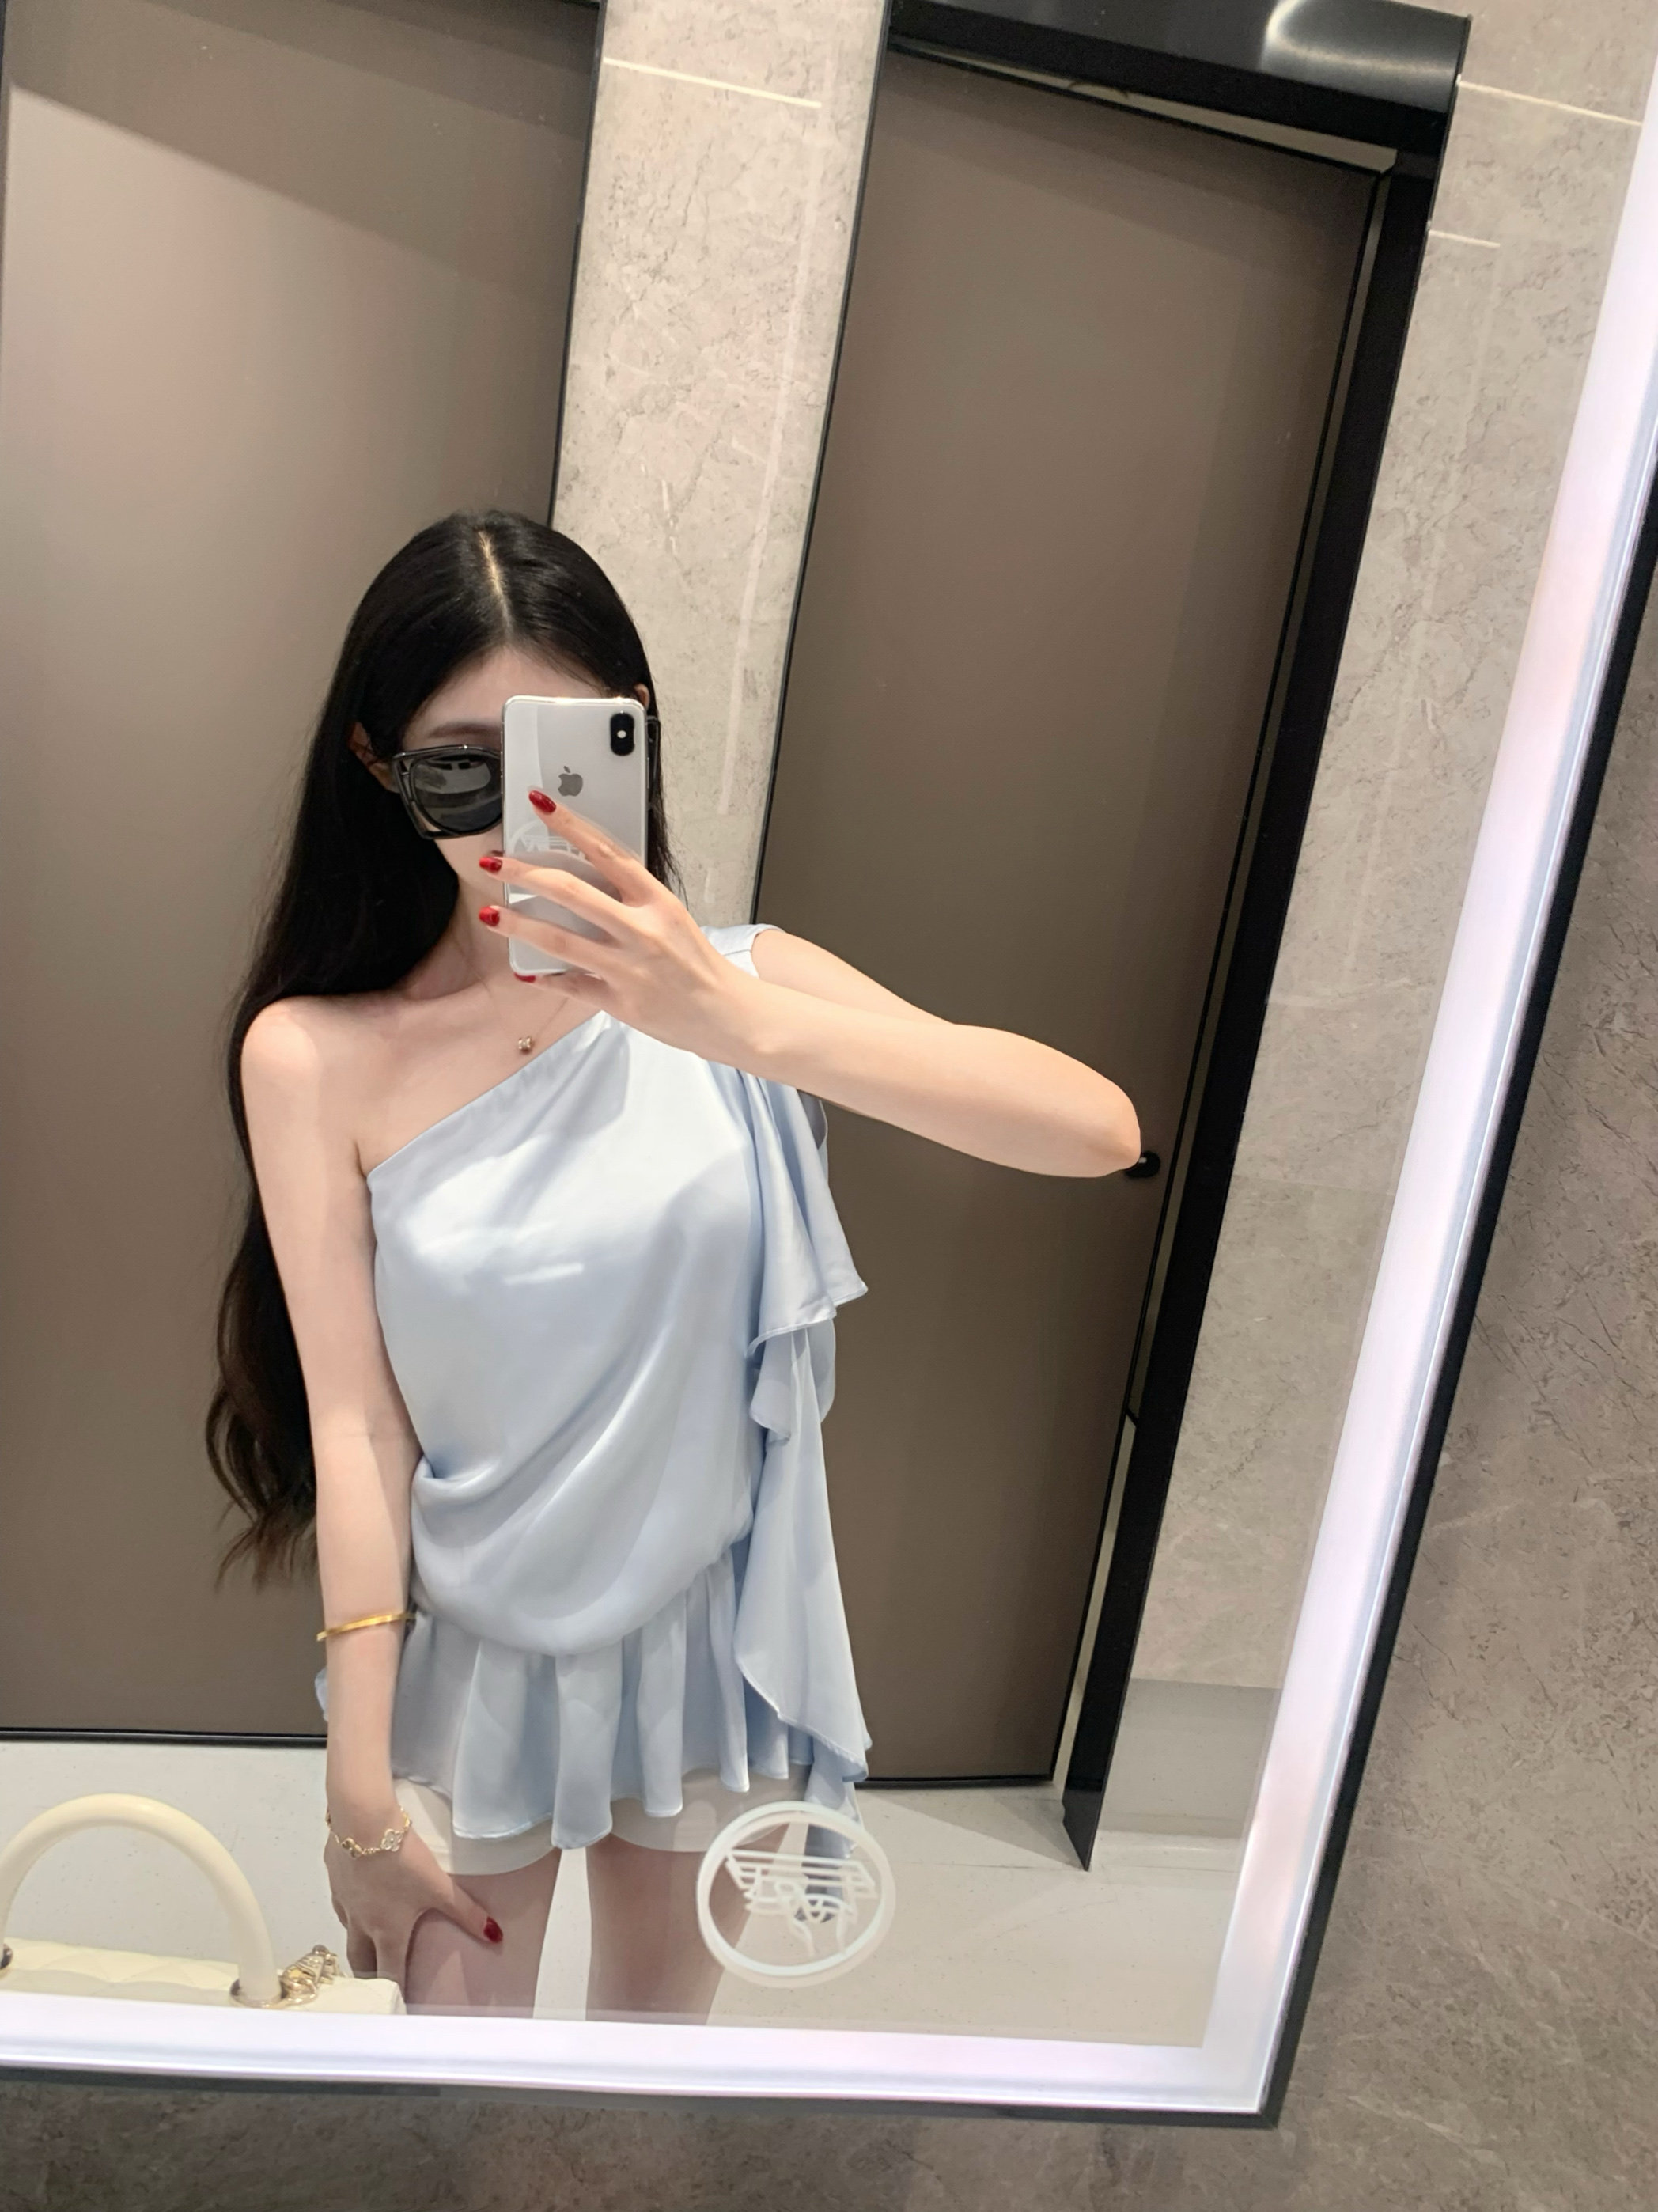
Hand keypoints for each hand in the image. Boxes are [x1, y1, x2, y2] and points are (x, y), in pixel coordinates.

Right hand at [325, 1818, 500, 1987]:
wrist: (362, 1823)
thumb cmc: (402, 1860)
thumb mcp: (439, 1887)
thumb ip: (466, 1912)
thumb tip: (495, 1935)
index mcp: (387, 1932)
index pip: (389, 1974)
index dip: (396, 1992)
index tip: (399, 2005)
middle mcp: (361, 1924)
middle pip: (361, 1961)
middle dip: (371, 1976)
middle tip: (379, 1984)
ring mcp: (344, 1902)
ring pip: (348, 1933)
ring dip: (357, 1944)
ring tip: (367, 1946)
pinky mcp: (335, 1878)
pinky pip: (341, 1903)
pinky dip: (349, 1909)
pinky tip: (357, 1897)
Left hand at [479, 793, 759, 1061]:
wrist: (724, 1013)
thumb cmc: (696, 963)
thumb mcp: (670, 917)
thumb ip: (630, 899)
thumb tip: (581, 881)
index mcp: (656, 901)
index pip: (605, 851)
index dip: (569, 824)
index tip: (539, 803)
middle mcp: (640, 930)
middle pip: (569, 891)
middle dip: (524, 872)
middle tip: (495, 861)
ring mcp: (626, 966)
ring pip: (558, 939)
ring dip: (518, 924)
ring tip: (491, 913)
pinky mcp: (617, 1001)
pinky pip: (569, 985)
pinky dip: (543, 977)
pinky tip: (524, 970)